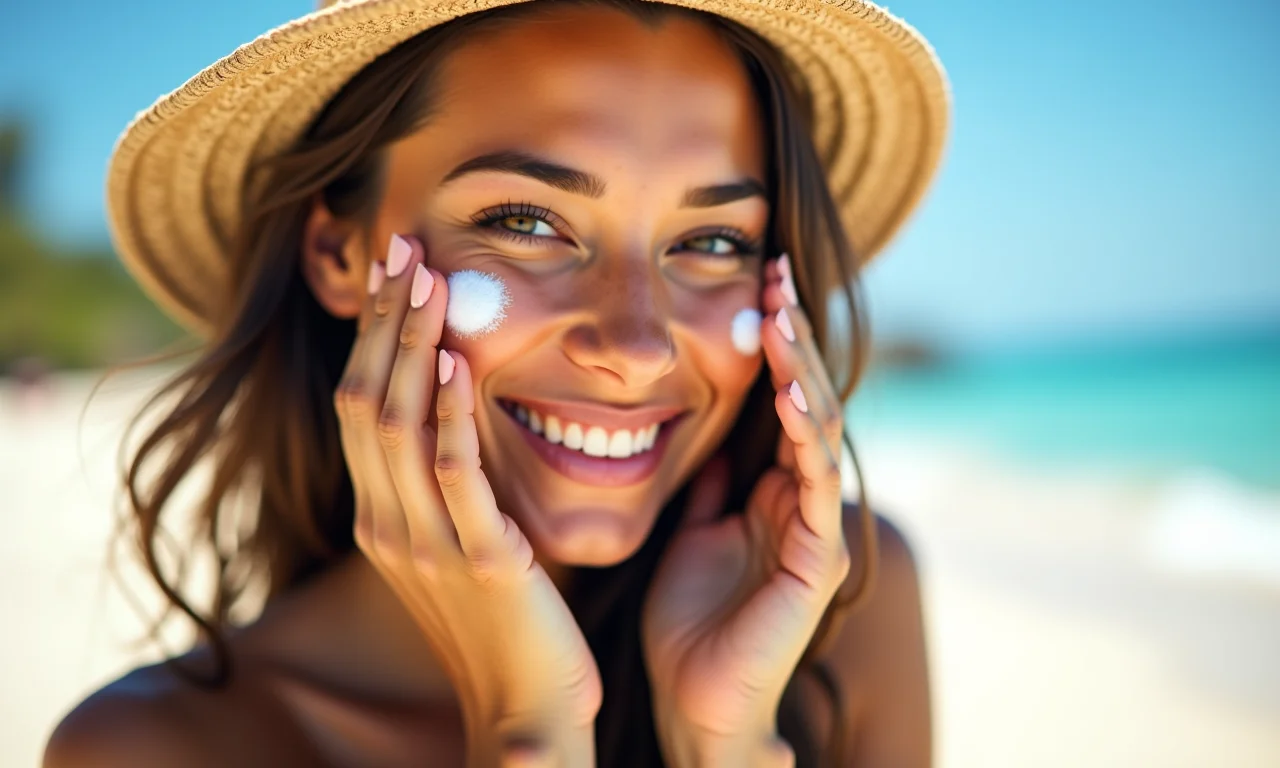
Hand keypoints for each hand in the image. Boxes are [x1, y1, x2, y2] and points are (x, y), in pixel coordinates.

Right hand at [334, 234, 599, 767]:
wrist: (524, 712)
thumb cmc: (503, 626)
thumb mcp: (457, 547)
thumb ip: (446, 486)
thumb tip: (454, 413)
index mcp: (382, 520)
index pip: (361, 409)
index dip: (373, 339)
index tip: (392, 275)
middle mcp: (388, 526)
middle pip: (366, 401)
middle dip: (385, 323)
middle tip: (404, 250)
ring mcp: (426, 545)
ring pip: (400, 426)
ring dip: (414, 347)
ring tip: (430, 280)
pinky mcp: (479, 562)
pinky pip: (457, 477)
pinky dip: (454, 416)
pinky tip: (464, 364)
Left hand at [642, 253, 850, 765]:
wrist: (693, 697)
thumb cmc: (687, 618)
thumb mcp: (687, 525)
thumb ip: (705, 478)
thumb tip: (700, 423)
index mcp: (769, 487)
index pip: (778, 397)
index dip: (768, 342)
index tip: (752, 281)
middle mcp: (800, 497)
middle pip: (804, 397)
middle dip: (789, 336)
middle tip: (773, 272)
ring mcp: (814, 524)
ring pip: (818, 428)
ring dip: (799, 367)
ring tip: (779, 311)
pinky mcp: (818, 556)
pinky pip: (814, 480)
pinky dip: (805, 431)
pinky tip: (790, 389)